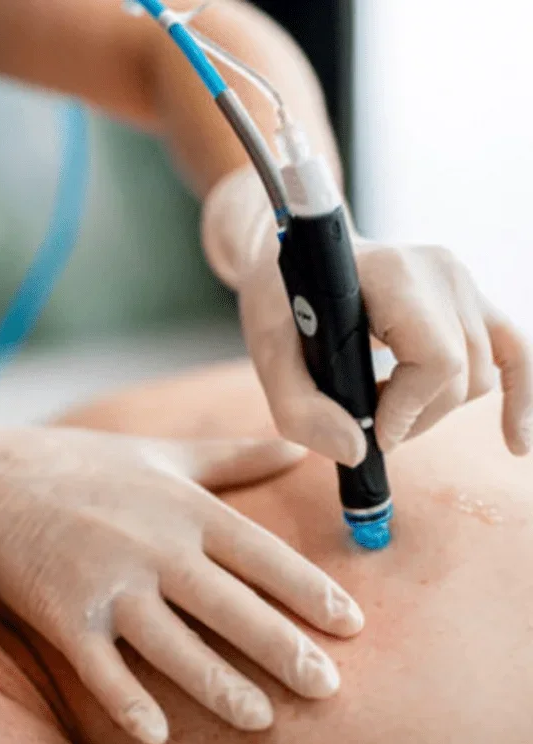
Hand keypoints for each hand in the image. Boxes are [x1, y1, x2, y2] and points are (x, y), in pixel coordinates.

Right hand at [0, 425, 363, 743]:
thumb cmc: (91, 467)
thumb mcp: (167, 455)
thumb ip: (234, 456)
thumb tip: (296, 446)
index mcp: (183, 506)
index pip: (259, 552)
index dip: (308, 589)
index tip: (351, 624)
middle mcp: (153, 544)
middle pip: (229, 604)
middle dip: (281, 648)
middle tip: (329, 688)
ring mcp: (107, 581)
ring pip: (173, 645)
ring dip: (219, 686)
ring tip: (261, 719)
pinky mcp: (64, 613)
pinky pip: (102, 668)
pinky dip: (129, 701)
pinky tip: (159, 734)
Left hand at [203, 166, 532, 464]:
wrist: (301, 257)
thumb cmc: (281, 299)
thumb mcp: (268, 351)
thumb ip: (299, 407)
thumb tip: (356, 452)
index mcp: (395, 273)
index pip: (437, 358)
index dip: (409, 408)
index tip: (374, 432)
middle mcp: (441, 271)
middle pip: (461, 373)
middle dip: (417, 417)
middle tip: (368, 422)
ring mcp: (462, 282)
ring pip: (481, 374)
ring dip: (437, 408)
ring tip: (386, 402)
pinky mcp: (471, 300)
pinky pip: (514, 354)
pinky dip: (517, 398)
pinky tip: (513, 443)